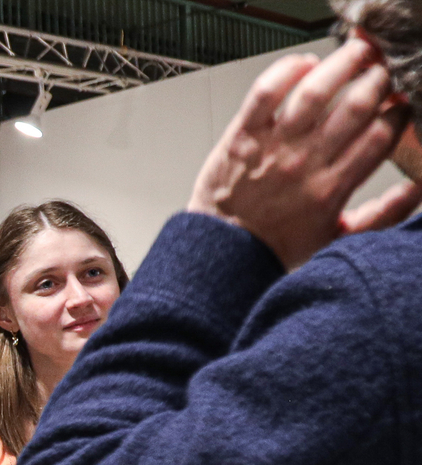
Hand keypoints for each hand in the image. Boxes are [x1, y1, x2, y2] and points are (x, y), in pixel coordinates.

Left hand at [188, 37, 421, 270]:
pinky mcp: (243, 135)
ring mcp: (273, 146)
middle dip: (379, 81)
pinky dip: (286, 70)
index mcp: (333, 187)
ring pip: (315, 92)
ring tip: (358, 52)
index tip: (402, 103)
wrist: (222, 252)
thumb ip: (382, 214)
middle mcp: (306, 163)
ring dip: (342, 64)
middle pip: (356, 107)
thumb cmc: (276, 245)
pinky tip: (304, 64)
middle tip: (385, 71)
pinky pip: (266, 92)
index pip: (381, 136)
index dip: (399, 112)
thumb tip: (419, 189)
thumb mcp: (338, 238)